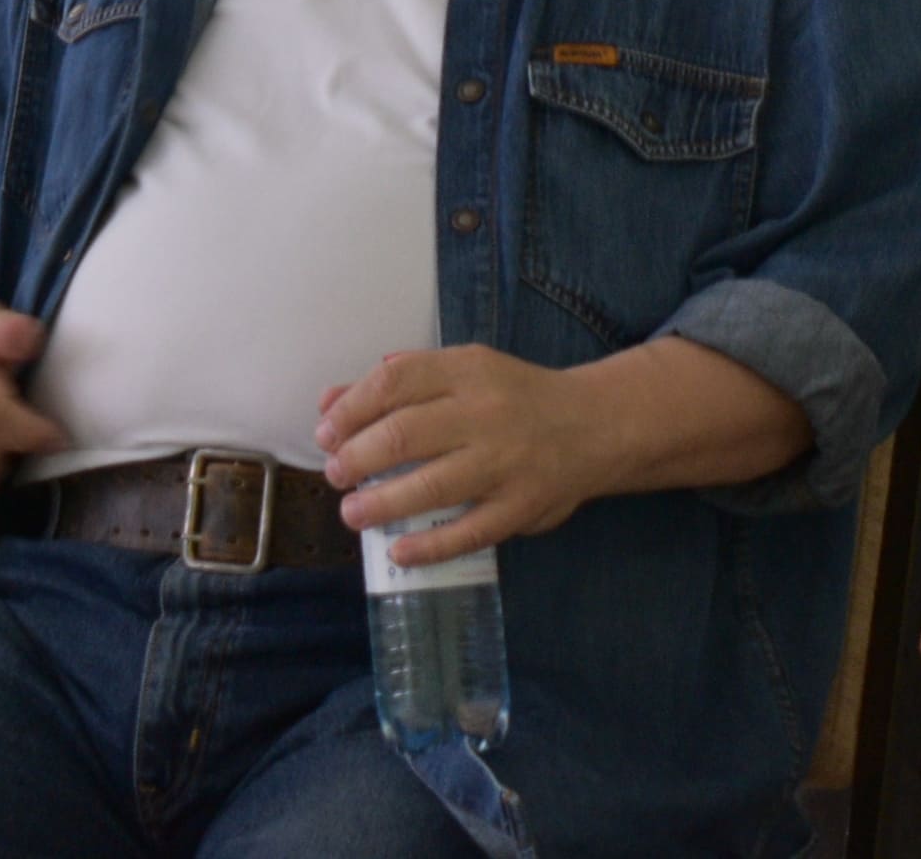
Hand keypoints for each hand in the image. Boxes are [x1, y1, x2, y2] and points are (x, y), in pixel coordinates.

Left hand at [317, 345, 611, 566]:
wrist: (594, 425)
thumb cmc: (512, 397)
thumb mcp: (462, 371)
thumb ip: (399, 383)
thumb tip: (329, 403)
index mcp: (467, 370)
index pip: (394, 382)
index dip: (351, 409)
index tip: (326, 432)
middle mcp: (485, 413)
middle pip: (405, 435)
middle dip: (356, 458)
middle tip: (335, 474)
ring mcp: (505, 463)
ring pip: (431, 485)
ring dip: (381, 503)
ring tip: (352, 512)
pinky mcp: (521, 507)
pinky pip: (468, 532)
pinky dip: (429, 545)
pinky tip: (398, 550)